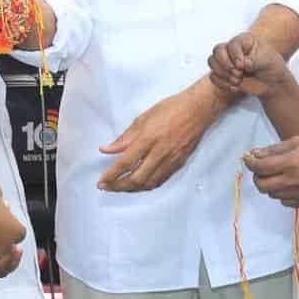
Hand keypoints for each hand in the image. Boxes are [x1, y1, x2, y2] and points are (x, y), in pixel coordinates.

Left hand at [97, 84, 218, 191]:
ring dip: (132, 189)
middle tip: (107, 187)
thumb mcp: (143, 118)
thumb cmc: (169, 109)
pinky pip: (160, 180)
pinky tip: (140, 184)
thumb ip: (125, 137)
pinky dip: (147, 185)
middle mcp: (158, 153)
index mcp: (147, 139)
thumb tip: (106, 149)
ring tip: (121, 187)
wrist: (198, 110)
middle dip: (118, 186)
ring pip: (148, 183)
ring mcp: (170, 160)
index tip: (101, 181)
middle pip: (136, 178)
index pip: (125, 163)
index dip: (111, 175)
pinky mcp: (179, 164)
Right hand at [207, 32, 287, 97]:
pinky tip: (235, 87)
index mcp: (244, 41)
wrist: (271, 82)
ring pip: (212, 62)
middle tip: (238, 73)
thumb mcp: (268, 61)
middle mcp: (232, 48)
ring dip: (223, 74)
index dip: (235, 56)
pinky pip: (213, 76)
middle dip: (225, 65)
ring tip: (237, 81)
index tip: (243, 66)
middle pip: (217, 51)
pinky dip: (222, 84)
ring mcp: (226, 60)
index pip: (232, 45)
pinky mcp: (223, 73)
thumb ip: (256, 60)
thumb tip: (243, 64)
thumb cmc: (271, 66)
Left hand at [244, 136, 298, 206]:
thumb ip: (274, 149)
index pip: (260, 167)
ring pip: (272, 195)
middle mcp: (292, 181)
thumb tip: (255, 154)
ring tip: (275, 174)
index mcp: (290, 163)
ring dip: (269, 184)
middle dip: (256, 176)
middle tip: (260, 168)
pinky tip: (286, 183)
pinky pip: (284, 202)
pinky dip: (281, 194)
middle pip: (262, 185)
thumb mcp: (297, 141)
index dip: (249, 162)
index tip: (247, 158)